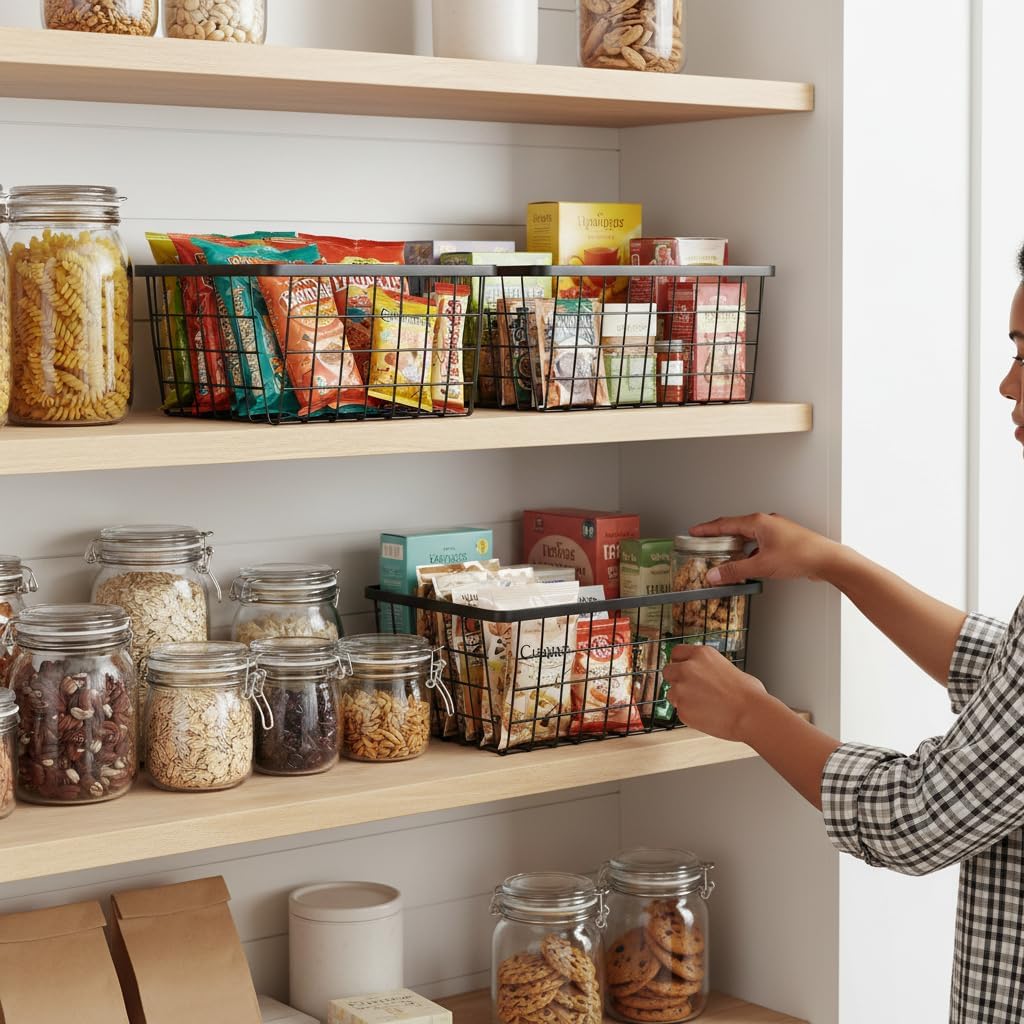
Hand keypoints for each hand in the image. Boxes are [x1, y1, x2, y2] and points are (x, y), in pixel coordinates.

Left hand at [663, 644, 769, 742]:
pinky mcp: (682, 709)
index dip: (679, 662)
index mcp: (701, 654)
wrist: (751, 715)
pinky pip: (680, 711)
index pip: (676, 652)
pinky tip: (706, 715)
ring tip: (703, 705)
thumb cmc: (748, 694)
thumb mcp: (730, 668)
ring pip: (671, 693)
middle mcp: (687, 668)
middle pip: (668, 671)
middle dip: (676, 680)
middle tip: (689, 690)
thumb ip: (711, 669)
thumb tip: (709, 675)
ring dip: (682, 699)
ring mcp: (682, 689)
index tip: (681, 668)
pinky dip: (690, 714)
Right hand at [689, 513, 836, 584]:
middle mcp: (766, 523)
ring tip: (724, 557)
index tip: (694, 531)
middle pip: (735, 528)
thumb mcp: (761, 565)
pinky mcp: (783, 541)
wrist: (827, 560)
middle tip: (705, 544)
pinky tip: (748, 563)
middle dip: (719, 537)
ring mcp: (776, 531)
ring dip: (735, 546)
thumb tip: (715, 574)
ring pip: (748, 536)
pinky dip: (749, 552)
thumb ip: (735, 570)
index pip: (724, 523)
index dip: (707, 529)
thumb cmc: (801, 555)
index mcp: (758, 522)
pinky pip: (759, 543)